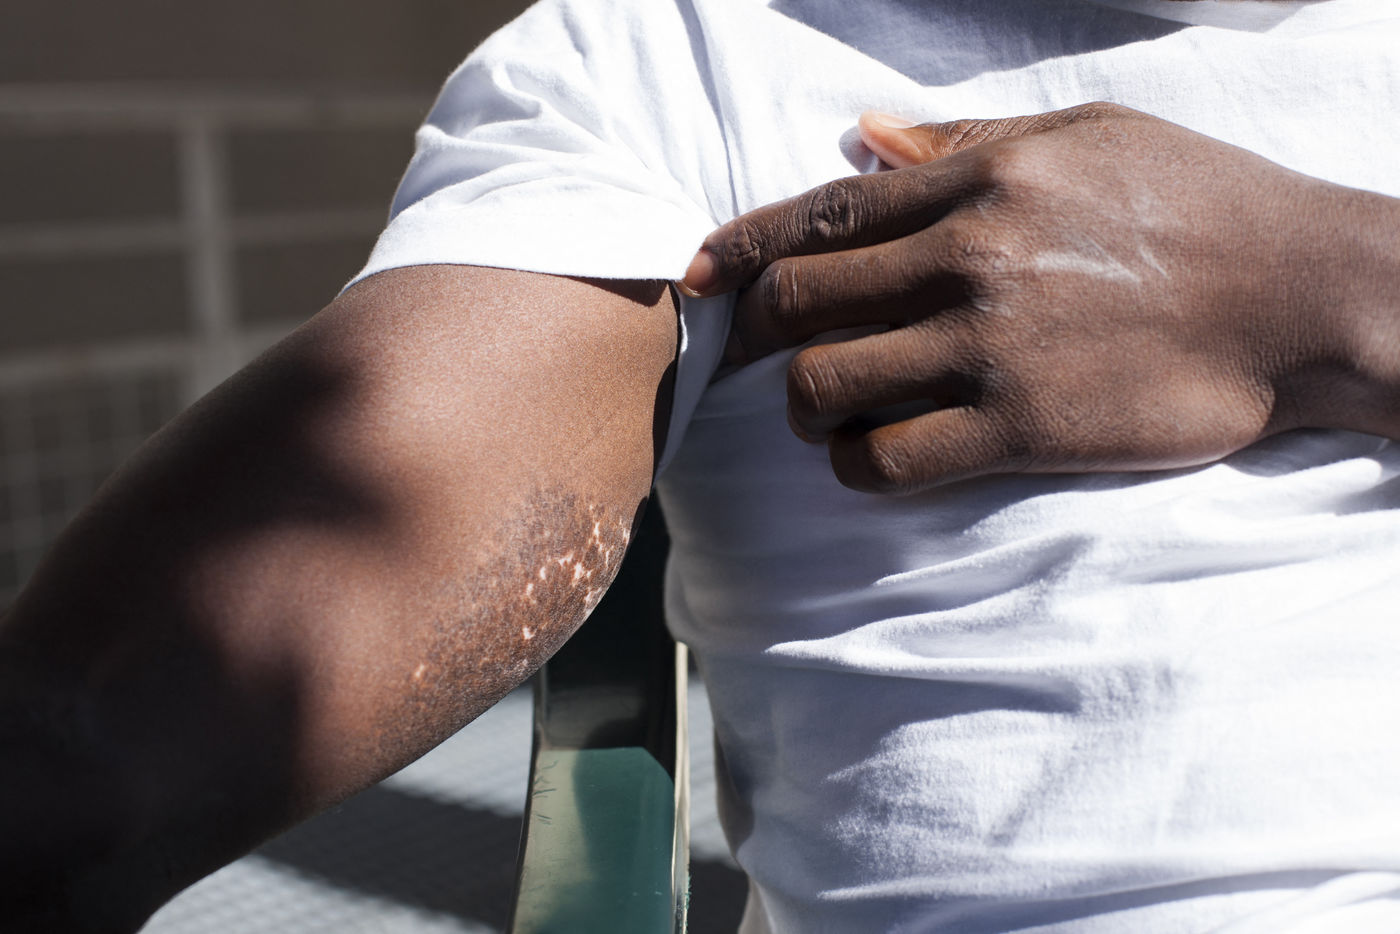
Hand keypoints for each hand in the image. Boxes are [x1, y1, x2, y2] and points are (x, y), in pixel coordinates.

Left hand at [680, 103, 1399, 492]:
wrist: (1302, 297)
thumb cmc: (1202, 204)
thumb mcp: (1086, 135)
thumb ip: (964, 139)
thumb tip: (866, 138)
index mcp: (979, 181)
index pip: (817, 215)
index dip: (736, 250)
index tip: (696, 279)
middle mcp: (969, 259)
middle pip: (799, 304)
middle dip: (760, 334)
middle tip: (763, 354)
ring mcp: (989, 348)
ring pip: (823, 389)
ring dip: (806, 408)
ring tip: (830, 411)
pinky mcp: (1019, 429)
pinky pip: (886, 461)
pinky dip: (857, 465)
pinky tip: (874, 456)